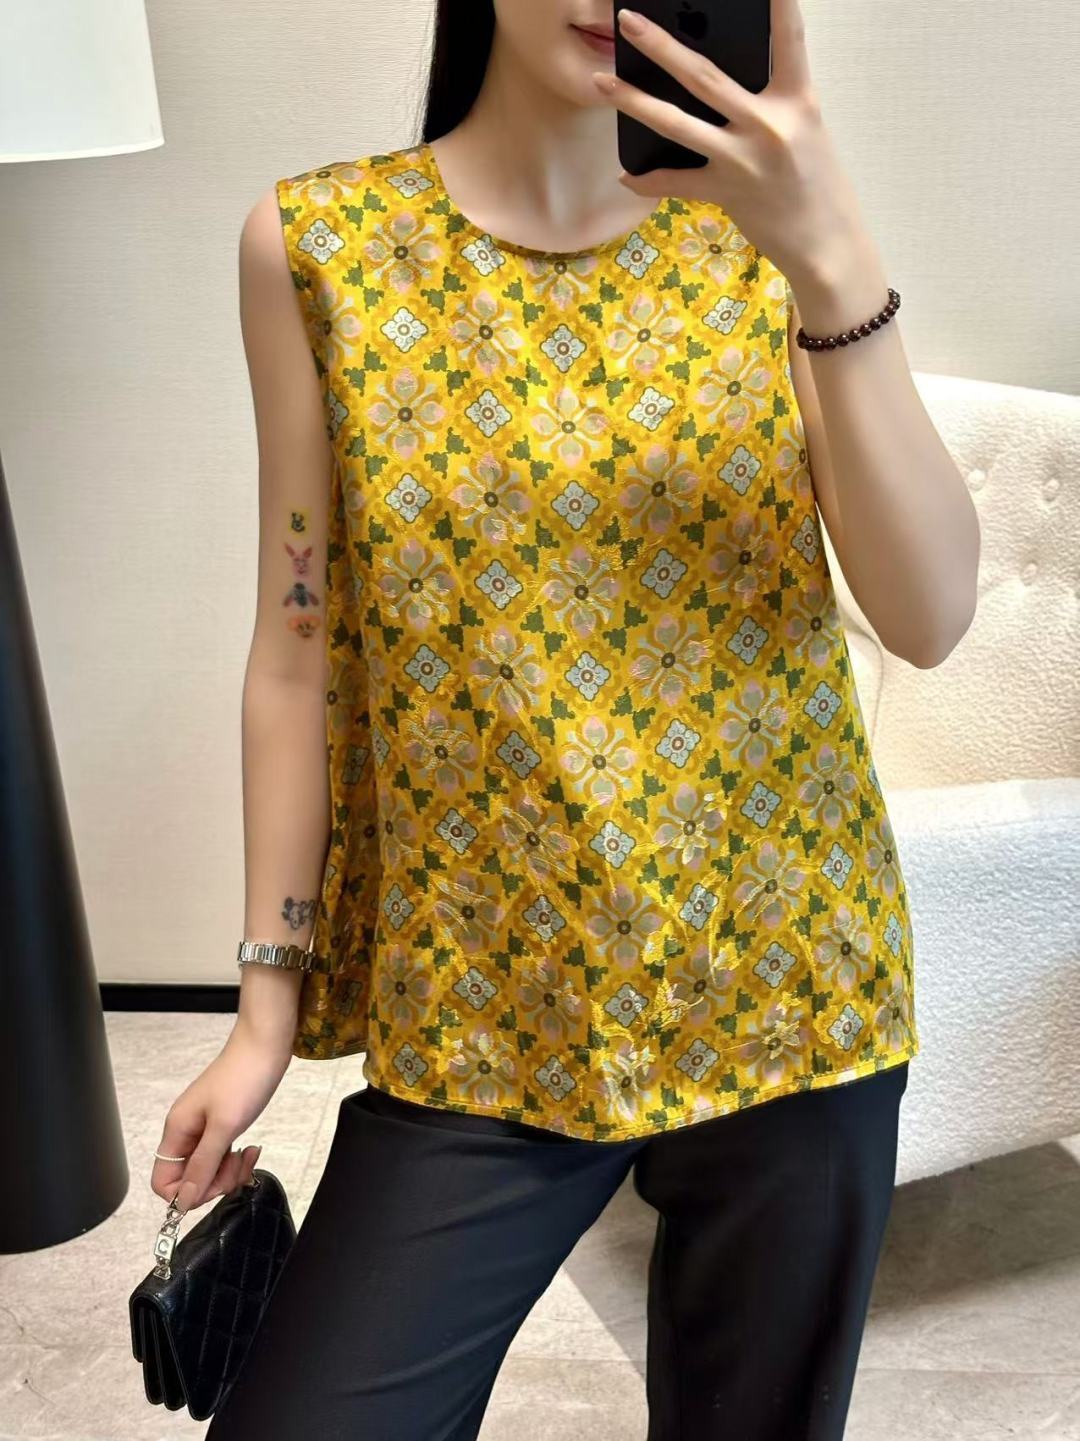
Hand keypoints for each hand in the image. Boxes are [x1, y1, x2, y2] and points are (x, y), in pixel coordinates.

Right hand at [150, 1022, 292, 1213]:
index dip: (186, 1193)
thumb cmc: (244, 1078)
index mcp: (177, 1130)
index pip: (163, 1181)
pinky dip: (235, 1158)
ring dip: (229, 1171)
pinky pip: (221, 1154)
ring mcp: (204, 1127)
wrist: (265, 1045)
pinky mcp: (222, 1123)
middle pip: (188, 1178)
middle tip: (238, 1167)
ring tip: (249, 1155)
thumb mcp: (224, 1126)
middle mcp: (185, 1131)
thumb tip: (183, 1199)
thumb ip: (203, 1164)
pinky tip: (251, 1148)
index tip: (214, 1185)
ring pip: (208, 1168)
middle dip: (215, 1181)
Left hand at [594, 0, 870, 286]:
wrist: (826, 244)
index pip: (789, 39)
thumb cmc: (816, 183)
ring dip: (634, 102)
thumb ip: (770, 103)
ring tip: (602, 82)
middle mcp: (768, 125)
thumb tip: (717, 86)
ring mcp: (743, 159)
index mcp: (797, 101)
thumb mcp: (805, 131)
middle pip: (703, 76)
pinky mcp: (726, 192)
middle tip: (627, 19)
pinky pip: (676, 182)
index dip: (778, 4)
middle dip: (660, 45)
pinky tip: (626, 174)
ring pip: (677, 123)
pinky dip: (649, 179)